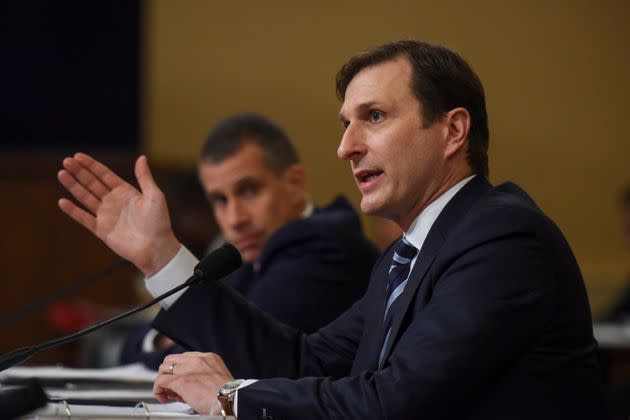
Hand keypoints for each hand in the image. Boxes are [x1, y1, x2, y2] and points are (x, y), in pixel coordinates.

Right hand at [57, 153, 180, 275]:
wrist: (156, 248)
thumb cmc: (159, 222)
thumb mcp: (154, 196)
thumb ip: (145, 177)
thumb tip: (142, 157)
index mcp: (126, 192)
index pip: (105, 175)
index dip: (91, 166)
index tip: (78, 156)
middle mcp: (114, 202)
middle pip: (92, 184)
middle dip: (79, 172)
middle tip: (66, 161)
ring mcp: (107, 216)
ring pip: (85, 198)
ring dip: (73, 186)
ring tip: (61, 174)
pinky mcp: (102, 230)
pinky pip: (84, 218)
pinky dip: (73, 211)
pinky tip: (62, 202)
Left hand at [154, 352, 233, 414]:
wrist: (230, 400)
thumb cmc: (227, 395)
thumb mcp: (217, 378)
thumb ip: (203, 376)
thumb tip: (189, 387)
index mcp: (209, 358)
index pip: (185, 358)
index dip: (180, 370)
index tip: (182, 382)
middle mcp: (198, 359)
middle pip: (172, 360)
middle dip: (169, 373)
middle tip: (172, 388)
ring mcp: (188, 368)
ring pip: (164, 368)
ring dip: (163, 381)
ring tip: (168, 393)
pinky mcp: (180, 380)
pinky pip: (161, 381)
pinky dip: (158, 390)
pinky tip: (163, 398)